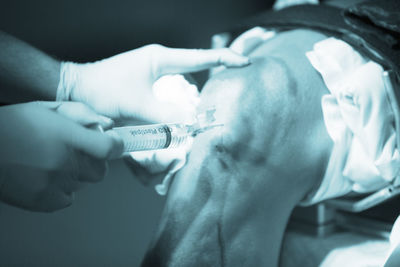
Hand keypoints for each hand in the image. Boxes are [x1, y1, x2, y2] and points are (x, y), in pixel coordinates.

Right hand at [0, 102, 122, 211]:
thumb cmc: (12, 125)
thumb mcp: (46, 108)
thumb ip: (80, 114)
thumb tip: (107, 124)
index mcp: (65, 137)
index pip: (109, 148)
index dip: (115, 146)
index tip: (112, 143)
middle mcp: (62, 162)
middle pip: (100, 170)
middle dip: (94, 161)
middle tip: (75, 153)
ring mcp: (53, 184)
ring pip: (83, 184)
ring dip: (74, 175)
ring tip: (50, 162)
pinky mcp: (43, 201)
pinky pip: (67, 199)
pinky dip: (61, 190)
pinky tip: (45, 177)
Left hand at [57, 45, 249, 122]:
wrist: (76, 91)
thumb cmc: (102, 91)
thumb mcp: (136, 104)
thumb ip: (166, 115)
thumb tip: (193, 124)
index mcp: (161, 59)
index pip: (200, 57)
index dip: (225, 59)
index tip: (245, 63)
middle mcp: (161, 64)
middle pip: (196, 70)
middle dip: (213, 81)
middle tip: (229, 94)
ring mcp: (156, 75)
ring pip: (185, 85)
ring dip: (195, 98)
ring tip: (208, 111)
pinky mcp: (150, 87)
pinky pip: (172, 95)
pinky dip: (180, 106)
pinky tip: (184, 117)